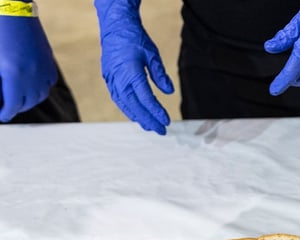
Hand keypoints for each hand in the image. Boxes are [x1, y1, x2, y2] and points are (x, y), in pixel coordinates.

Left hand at [0, 14, 56, 121]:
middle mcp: (32, 75)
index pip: (11, 106)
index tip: (1, 116)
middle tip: (7, 108)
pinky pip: (48, 84)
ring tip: (20, 99)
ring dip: (29, 101)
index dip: (4, 114)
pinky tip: (32, 86)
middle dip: (16, 108)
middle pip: (27, 104)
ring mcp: (43, 69)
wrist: (12, 11)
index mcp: (13, 75)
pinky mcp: (48, 61)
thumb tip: (2, 95)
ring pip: (40, 96)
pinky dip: (40, 89)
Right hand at [95, 0, 173, 134]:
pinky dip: (128, 109)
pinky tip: (136, 115)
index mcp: (131, 72)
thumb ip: (160, 74)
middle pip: (134, 106)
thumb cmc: (135, 39)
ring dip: (137, 117)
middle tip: (161, 131)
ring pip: (124, 105)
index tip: (166, 121)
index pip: (145, 98)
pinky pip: (118, 99)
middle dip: (148, 120)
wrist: (115, 28)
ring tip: (149, 126)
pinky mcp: (109, 79)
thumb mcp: (152, 54)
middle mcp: (119, 79)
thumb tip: (169, 91)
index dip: (156, 111)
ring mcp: (111, 80)